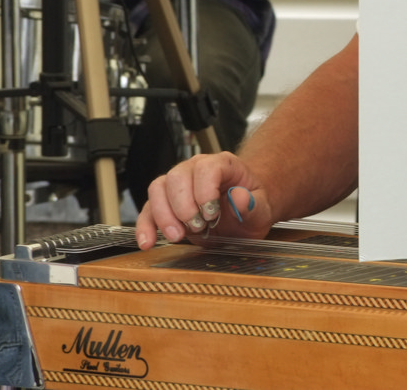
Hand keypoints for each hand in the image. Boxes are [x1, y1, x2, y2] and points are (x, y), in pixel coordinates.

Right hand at [135, 152, 274, 248]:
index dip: (205, 191)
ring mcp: (179, 184)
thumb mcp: (261, 210)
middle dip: (184, 207)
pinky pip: (147, 209)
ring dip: (164, 216)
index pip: (206, 168)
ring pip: (158, 189)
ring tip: (178, 236)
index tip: (211, 215)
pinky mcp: (165, 203)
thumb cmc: (252, 207)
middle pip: (177, 177)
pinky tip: (148, 242)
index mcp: (223, 164)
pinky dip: (145, 226)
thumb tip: (239, 197)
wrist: (244, 216)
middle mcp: (197, 169)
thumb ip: (253, 205)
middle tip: (197, 227)